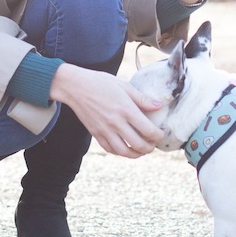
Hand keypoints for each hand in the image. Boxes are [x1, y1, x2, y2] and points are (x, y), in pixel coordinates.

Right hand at [49, 65, 165, 157]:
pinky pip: (110, 149)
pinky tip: (125, 148)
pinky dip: (120, 152)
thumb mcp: (124, 85)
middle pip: (138, 144)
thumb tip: (159, 106)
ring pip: (124, 151)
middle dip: (150, 148)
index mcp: (126, 109)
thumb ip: (142, 98)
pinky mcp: (96, 134)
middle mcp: (116, 122)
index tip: (161, 135)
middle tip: (153, 144)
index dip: (158, 136)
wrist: (75, 86)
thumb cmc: (100, 82)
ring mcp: (105, 130)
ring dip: (136, 154)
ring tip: (141, 150)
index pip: (148, 130)